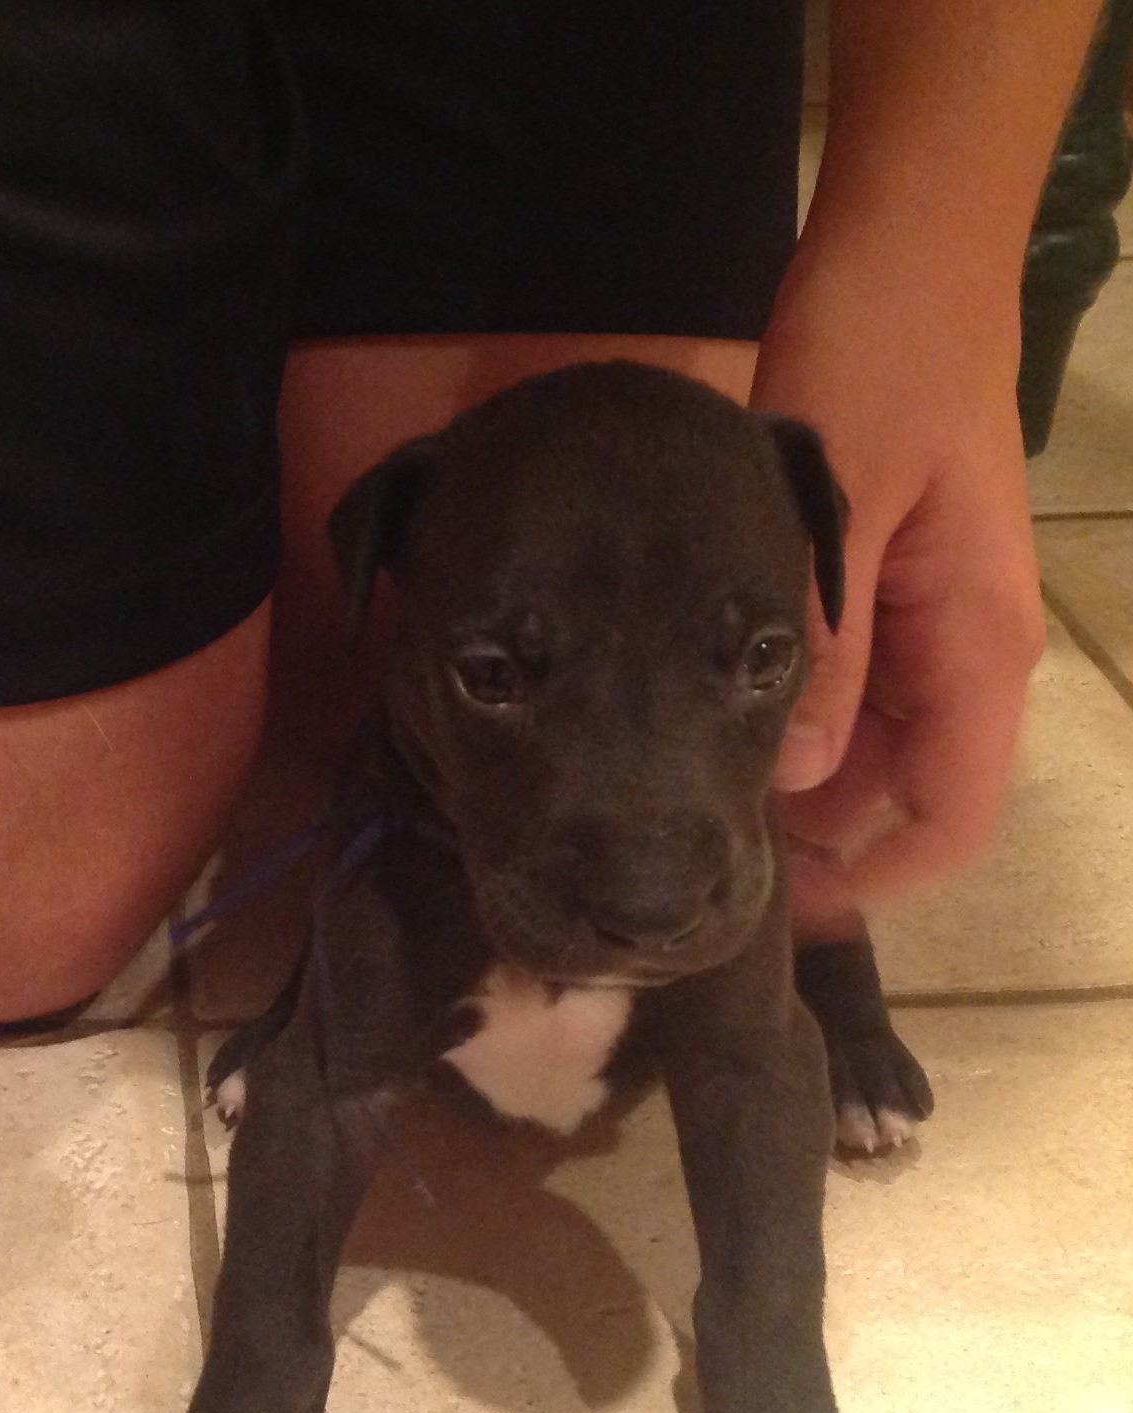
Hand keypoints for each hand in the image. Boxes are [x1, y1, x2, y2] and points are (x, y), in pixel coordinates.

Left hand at [758, 0, 1095, 939]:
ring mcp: (924, 615)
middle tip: (694, 866)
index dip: (869, 886)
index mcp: (974, 645)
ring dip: (798, 789)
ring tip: (687, 810)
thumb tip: (797, 780)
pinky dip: (792, 722)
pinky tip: (708, 727)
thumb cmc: (880, 362)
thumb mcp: (838, 513)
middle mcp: (961, 647)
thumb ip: (820, 648)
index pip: (947, 820)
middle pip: (900, 797)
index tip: (773, 914)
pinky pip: (846, 686)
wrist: (905, 249)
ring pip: (868, 748)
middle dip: (815, 848)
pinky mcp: (883, 582)